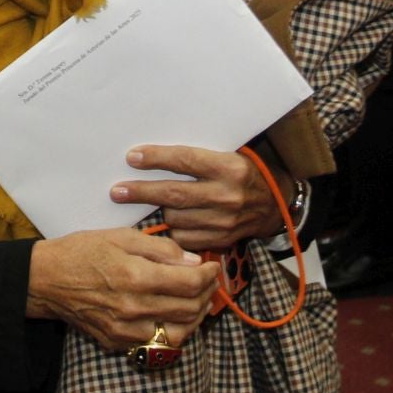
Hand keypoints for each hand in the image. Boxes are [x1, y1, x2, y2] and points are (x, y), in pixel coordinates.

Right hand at [25, 227, 218, 352]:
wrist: (45, 279)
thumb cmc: (81, 251)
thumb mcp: (120, 236)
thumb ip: (160, 248)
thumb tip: (193, 260)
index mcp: (135, 277)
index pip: (190, 284)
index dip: (208, 275)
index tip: (211, 266)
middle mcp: (133, 308)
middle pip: (190, 310)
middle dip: (206, 294)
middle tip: (207, 282)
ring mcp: (125, 330)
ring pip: (178, 333)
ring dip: (194, 317)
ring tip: (196, 301)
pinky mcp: (117, 342)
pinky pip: (155, 343)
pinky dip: (170, 329)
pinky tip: (170, 313)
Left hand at [112, 145, 283, 250]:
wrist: (275, 207)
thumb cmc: (244, 174)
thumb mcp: (229, 156)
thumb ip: (199, 157)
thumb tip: (154, 152)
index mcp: (229, 167)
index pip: (185, 160)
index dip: (156, 158)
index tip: (132, 157)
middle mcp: (228, 195)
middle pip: (174, 193)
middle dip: (141, 192)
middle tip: (117, 191)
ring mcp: (225, 221)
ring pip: (176, 217)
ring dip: (158, 211)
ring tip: (145, 204)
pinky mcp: (222, 240)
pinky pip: (184, 238)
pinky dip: (173, 230)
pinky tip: (169, 221)